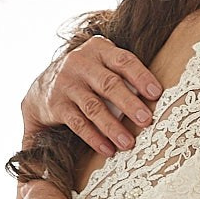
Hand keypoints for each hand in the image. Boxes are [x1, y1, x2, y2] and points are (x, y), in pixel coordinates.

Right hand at [24, 35, 162, 156]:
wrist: (42, 88)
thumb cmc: (86, 76)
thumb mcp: (102, 64)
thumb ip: (123, 74)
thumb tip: (157, 97)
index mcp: (98, 49)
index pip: (123, 60)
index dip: (141, 76)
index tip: (156, 94)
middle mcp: (80, 63)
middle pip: (109, 84)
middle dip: (130, 104)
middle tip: (146, 120)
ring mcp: (66, 84)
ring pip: (93, 107)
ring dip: (113, 127)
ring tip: (128, 143)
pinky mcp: (56, 105)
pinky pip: (78, 123)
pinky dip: (94, 138)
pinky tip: (108, 149)